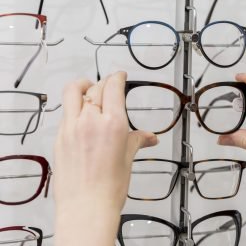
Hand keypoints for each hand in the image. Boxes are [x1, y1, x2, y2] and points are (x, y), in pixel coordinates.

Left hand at [54, 72, 157, 245]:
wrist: (87, 206)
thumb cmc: (109, 187)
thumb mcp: (128, 158)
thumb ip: (138, 140)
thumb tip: (150, 137)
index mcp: (112, 123)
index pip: (112, 87)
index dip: (117, 77)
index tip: (120, 75)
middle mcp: (90, 120)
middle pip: (94, 88)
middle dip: (103, 83)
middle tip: (109, 85)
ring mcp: (71, 127)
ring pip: (73, 93)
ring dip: (82, 86)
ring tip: (88, 89)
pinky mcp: (60, 137)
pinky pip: (66, 113)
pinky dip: (74, 108)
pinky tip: (81, 116)